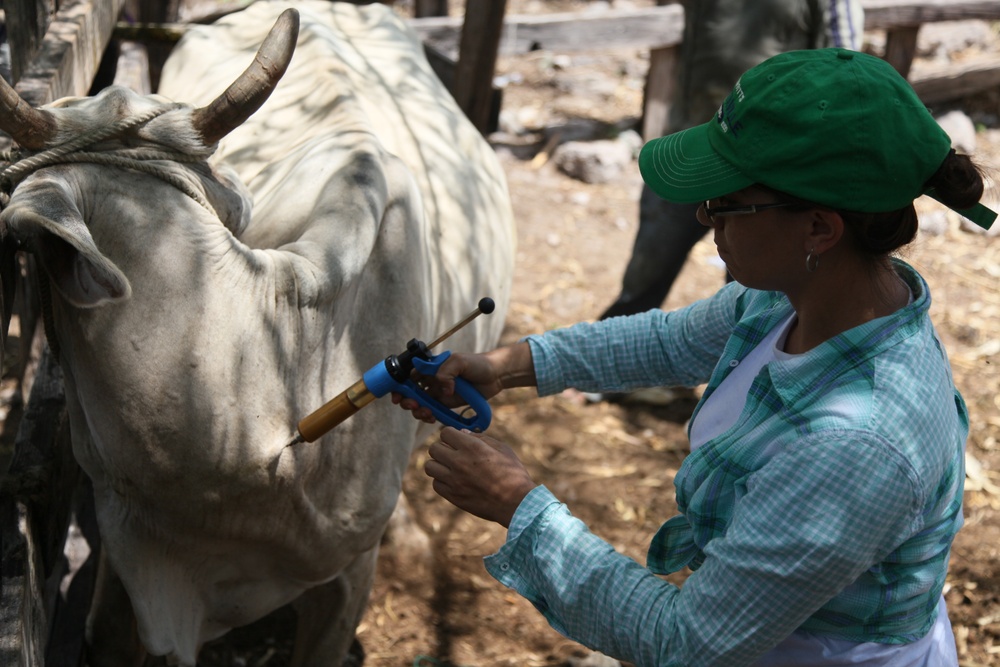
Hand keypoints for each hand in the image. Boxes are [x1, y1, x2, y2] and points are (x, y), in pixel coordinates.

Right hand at [392, 342, 534, 423]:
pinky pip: (432, 412)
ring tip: (426, 413)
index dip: (399, 386)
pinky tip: (433, 417)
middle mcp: (432, 380)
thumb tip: (442, 390)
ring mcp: (439, 393)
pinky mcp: (447, 404)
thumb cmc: (478, 364)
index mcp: (431, 367)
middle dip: (407, 401)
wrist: (496, 375)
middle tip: (415, 406)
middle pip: (410, 392)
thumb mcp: (460, 361)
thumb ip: (446, 372)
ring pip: (419, 404)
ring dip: (418, 411)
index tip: (398, 395)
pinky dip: (429, 416)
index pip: (408, 375)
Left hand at [423, 427, 536, 526]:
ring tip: (451, 468)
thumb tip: (462, 433)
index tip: (457, 440)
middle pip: (433, 448)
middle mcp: (459, 462)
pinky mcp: (453, 496)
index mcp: (472, 447)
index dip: (451, 435)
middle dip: (442, 448)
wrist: (516, 503)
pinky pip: (436, 484)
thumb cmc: (513, 473)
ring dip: (439, 465)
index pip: (445, 433)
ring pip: (429, 467)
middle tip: (453, 454)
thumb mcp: (502, 449)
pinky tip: (454, 481)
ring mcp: (454, 480)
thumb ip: (481, 439)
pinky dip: (442, 481)